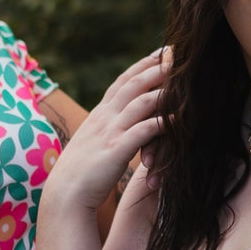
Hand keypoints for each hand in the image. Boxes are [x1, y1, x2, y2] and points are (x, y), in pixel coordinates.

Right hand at [42, 51, 166, 213]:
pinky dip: (164, 122)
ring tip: (186, 82)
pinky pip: (145, 130)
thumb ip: (105, 130)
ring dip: (165, 90)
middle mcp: (104, 117)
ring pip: (142, 102)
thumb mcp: (92, 144)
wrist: (64, 196)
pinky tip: (181, 120)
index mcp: (99, 115)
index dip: (142, 66)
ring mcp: (110, 132)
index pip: (122, 82)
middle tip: (178, 54)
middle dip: (157, 67)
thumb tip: (118, 125)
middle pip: (134, 84)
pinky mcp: (117, 149)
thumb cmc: (80, 175)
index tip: (160, 53)